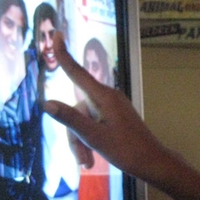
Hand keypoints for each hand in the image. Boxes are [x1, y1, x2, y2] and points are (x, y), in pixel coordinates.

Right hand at [42, 32, 175, 183]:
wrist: (152, 163)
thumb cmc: (126, 150)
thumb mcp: (94, 137)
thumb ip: (70, 119)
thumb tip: (47, 103)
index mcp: (104, 97)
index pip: (78, 72)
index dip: (64, 55)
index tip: (57, 35)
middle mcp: (108, 98)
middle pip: (77, 110)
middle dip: (74, 135)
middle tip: (82, 161)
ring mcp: (112, 108)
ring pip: (84, 121)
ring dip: (82, 143)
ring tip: (87, 163)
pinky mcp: (114, 117)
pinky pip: (94, 124)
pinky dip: (90, 141)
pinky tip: (92, 160)